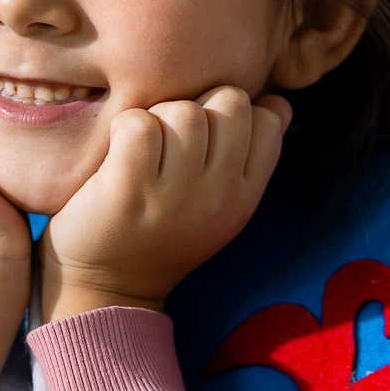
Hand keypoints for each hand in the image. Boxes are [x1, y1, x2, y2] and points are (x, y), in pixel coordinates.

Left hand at [40, 88, 290, 320]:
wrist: (109, 287)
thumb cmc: (163, 233)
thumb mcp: (220, 204)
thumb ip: (252, 155)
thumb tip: (280, 103)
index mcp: (244, 197)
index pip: (267, 121)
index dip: (233, 113)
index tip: (206, 137)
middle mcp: (217, 197)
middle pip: (229, 102)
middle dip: (198, 108)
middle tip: (171, 140)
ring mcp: (174, 196)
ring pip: (183, 110)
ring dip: (158, 118)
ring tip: (143, 151)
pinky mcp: (127, 191)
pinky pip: (138, 124)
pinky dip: (123, 127)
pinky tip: (118, 154)